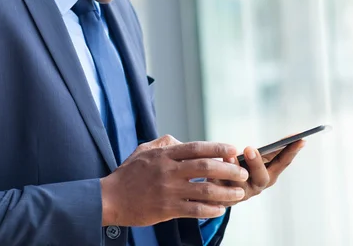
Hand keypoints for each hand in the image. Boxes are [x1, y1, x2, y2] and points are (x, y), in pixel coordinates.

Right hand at [100, 135, 249, 226]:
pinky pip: (194, 210)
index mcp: (164, 154)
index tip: (233, 149)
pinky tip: (220, 209)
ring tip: (238, 194)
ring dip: (225, 192)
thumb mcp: (144, 150)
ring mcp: (168, 190)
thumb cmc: (128, 173)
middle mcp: (168, 170)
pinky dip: (210, 210)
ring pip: (204, 190)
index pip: (197, 148)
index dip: (218, 148)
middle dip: (229, 170)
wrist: (110, 198)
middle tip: (242, 173)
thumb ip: (165, 144)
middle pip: (206, 167)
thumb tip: (183, 142)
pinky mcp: (166, 209)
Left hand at [210, 140, 304, 206]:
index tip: (300, 138)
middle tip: (250, 148)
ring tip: (229, 157)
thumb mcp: (251, 158)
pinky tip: (211, 170)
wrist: (218, 191)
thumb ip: (261, 153)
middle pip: (262, 177)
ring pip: (239, 185)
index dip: (292, 151)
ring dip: (234, 169)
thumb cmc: (239, 167)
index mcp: (269, 174)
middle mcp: (257, 186)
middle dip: (257, 163)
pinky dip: (216, 179)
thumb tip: (278, 140)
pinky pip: (220, 190)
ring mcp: (241, 194)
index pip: (283, 162)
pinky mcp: (224, 199)